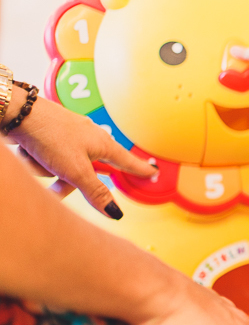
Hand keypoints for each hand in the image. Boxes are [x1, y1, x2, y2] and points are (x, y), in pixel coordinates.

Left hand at [7, 94, 155, 217]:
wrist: (18, 112)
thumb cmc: (50, 135)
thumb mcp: (75, 170)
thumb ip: (95, 192)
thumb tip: (115, 212)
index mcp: (103, 144)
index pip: (128, 162)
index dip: (141, 170)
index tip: (153, 172)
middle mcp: (90, 139)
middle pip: (87, 172)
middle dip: (66, 181)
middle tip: (55, 187)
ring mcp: (70, 136)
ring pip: (64, 167)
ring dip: (47, 171)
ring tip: (35, 161)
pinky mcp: (52, 135)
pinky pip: (50, 158)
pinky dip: (39, 161)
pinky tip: (30, 153)